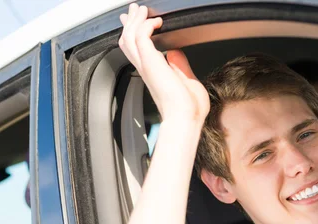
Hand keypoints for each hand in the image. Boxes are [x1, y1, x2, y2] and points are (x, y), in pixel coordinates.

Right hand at [119, 4, 208, 123]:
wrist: (186, 118)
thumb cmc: (189, 109)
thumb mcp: (186, 81)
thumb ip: (179, 65)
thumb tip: (175, 52)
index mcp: (153, 74)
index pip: (137, 50)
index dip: (134, 35)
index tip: (135, 23)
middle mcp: (146, 69)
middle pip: (128, 41)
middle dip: (130, 23)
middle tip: (134, 10)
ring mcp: (146, 66)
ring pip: (130, 36)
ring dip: (136, 20)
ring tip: (141, 10)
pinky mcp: (151, 62)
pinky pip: (141, 36)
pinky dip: (146, 25)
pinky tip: (156, 21)